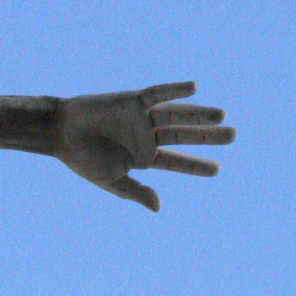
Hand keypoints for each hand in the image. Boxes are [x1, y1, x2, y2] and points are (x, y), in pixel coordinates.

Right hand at [54, 83, 234, 211]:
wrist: (62, 133)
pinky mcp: (134, 100)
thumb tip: (159, 207)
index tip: (217, 169)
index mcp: (144, 158)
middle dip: (208, 136)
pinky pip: (158, 94)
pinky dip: (175, 90)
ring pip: (177, 115)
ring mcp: (142, 118)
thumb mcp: (112, 181)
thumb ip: (136, 192)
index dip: (196, 166)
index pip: (176, 162)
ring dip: (199, 115)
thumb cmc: (84, 160)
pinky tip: (194, 88)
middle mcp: (148, 136)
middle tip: (233, 135)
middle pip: (184, 136)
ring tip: (222, 116)